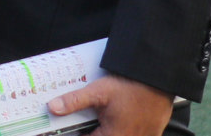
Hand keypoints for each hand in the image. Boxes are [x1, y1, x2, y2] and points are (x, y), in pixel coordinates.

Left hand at [45, 74, 175, 135]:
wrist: (157, 79)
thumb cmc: (130, 86)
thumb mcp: (98, 92)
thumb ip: (75, 101)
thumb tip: (53, 108)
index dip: (76, 134)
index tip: (68, 128)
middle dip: (92, 130)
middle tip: (84, 122)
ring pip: (116, 135)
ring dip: (106, 129)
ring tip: (103, 118)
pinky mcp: (151, 134)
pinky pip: (132, 134)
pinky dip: (123, 128)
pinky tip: (120, 118)